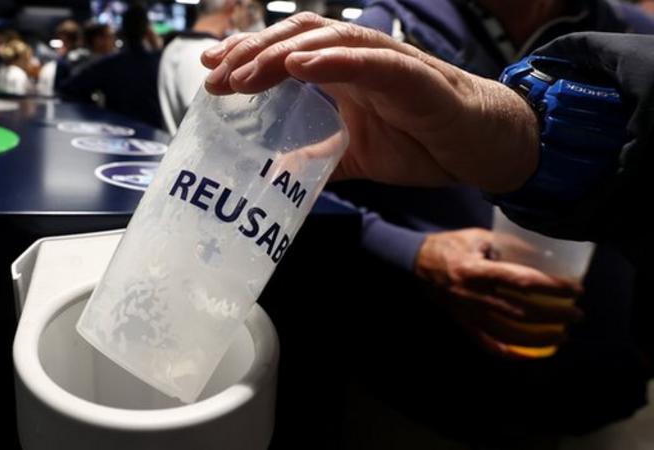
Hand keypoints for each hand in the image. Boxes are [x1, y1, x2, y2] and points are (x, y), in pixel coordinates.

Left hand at [200, 13, 538, 192]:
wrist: (482, 148)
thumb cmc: (422, 143)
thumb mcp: (355, 156)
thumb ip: (318, 159)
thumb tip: (276, 176)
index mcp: (343, 74)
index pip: (287, 52)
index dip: (248, 56)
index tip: (212, 70)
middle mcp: (359, 60)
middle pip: (298, 38)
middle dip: (252, 52)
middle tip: (216, 74)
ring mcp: (387, 64)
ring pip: (328, 41)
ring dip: (282, 54)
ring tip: (245, 74)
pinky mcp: (416, 80)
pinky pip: (373, 62)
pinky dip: (335, 61)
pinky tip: (300, 66)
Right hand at [414, 228, 583, 357]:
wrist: (414, 262)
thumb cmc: (448, 245)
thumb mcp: (477, 236)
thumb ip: (506, 245)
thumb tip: (540, 252)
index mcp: (477, 270)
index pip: (522, 281)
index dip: (552, 286)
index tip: (576, 288)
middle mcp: (473, 296)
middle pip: (521, 312)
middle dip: (554, 316)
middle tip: (577, 314)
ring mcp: (467, 313)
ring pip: (508, 333)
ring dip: (539, 338)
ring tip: (562, 336)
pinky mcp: (462, 323)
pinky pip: (487, 343)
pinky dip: (508, 353)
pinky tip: (527, 355)